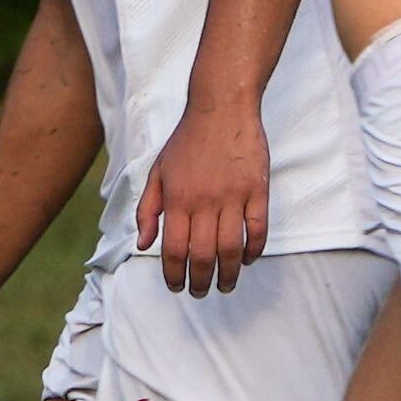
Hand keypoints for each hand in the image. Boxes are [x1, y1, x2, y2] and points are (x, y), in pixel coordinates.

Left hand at [136, 95, 272, 294]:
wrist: (220, 108)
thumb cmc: (186, 141)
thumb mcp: (157, 172)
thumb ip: (148, 210)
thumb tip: (143, 244)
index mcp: (177, 199)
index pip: (173, 249)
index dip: (174, 275)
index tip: (176, 287)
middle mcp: (204, 201)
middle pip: (203, 256)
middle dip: (201, 282)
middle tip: (201, 292)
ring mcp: (233, 196)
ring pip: (231, 248)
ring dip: (228, 274)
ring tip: (225, 286)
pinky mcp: (257, 190)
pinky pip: (258, 229)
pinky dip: (253, 250)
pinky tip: (247, 260)